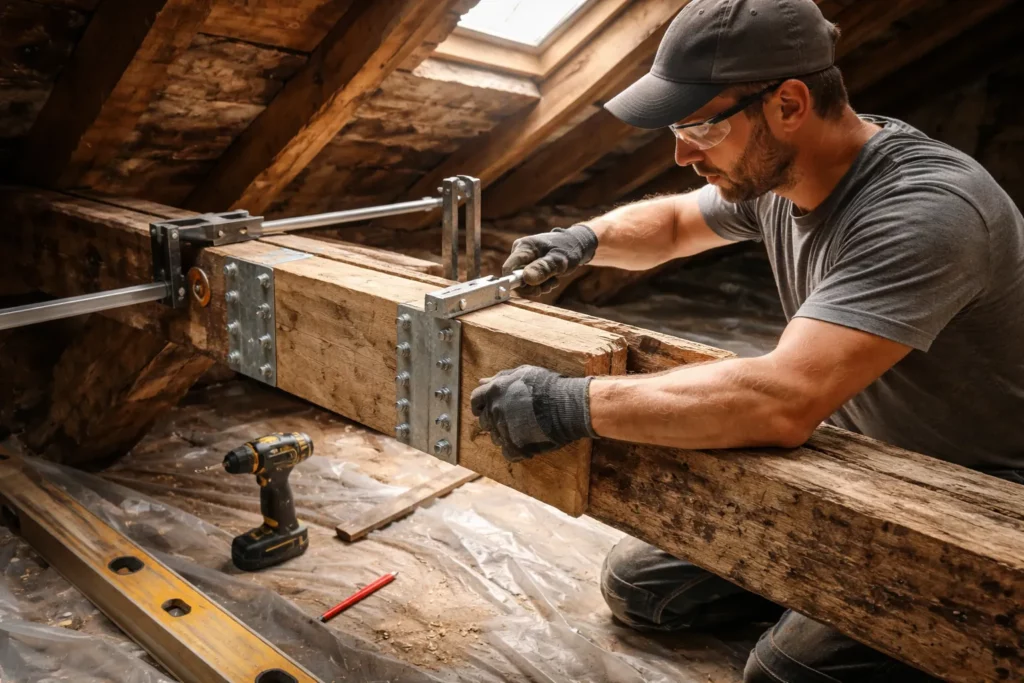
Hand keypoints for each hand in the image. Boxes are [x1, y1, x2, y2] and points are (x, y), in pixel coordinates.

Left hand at [470, 365, 596, 462]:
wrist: (567, 405)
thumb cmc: (547, 386)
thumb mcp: (523, 373)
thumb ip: (500, 378)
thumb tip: (482, 382)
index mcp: (494, 392)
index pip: (476, 400)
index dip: (481, 405)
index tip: (487, 408)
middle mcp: (495, 411)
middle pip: (484, 421)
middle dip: (494, 419)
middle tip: (512, 418)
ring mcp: (504, 430)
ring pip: (495, 438)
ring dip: (505, 434)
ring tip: (523, 429)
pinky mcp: (515, 446)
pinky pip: (506, 452)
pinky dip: (514, 449)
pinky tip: (526, 442)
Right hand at [502, 224, 598, 296]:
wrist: (576, 244)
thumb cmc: (568, 248)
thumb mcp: (559, 260)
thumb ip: (543, 268)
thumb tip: (526, 279)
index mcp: (524, 247)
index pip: (509, 269)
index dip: (514, 282)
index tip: (532, 289)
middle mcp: (520, 252)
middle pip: (516, 278)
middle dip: (532, 286)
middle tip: (548, 285)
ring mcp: (525, 260)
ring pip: (524, 282)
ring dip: (539, 286)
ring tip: (554, 280)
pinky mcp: (529, 266)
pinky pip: (530, 281)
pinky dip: (542, 284)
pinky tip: (552, 279)